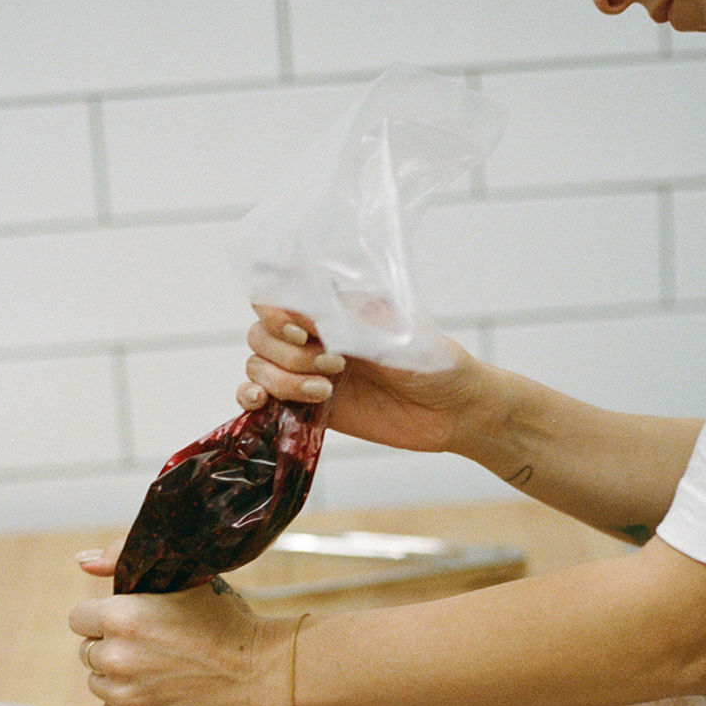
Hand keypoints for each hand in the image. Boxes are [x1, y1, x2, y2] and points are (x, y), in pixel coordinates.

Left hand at [69, 579, 293, 705]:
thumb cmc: (224, 620)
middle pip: (88, 652)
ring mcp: (126, 695)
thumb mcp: (181, 579)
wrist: (259, 670)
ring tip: (159, 669)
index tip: (130, 622)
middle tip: (152, 646)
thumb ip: (122, 560)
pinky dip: (132, 704)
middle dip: (112, 647)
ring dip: (120, 677)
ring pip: (99, 683)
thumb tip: (82, 560)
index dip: (104, 618)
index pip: (79, 619)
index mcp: (121, 617)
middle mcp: (116, 657)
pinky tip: (162, 691)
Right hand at [236, 306, 497, 458]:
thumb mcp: (394, 330)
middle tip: (336, 365)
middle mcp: (313, 336)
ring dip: (282, 379)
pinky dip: (251, 400)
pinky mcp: (308, 407)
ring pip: (259, 367)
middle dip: (288, 353)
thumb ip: (347, 320)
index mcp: (332, 306)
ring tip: (325, 391)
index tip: (302, 330)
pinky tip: (263, 404)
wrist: (453, 410)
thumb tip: (299, 309)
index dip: (275, 312)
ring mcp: (307, 371)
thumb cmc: (432, 360)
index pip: (275, 295)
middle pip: (260, 334)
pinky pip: (262, 399)